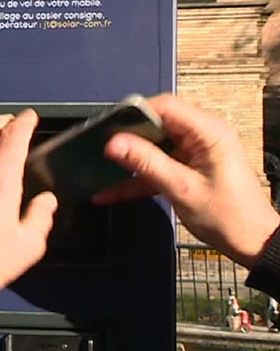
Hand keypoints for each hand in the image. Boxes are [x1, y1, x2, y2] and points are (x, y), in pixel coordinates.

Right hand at [93, 94, 279, 268]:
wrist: (252, 243)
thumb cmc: (226, 216)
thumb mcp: (182, 189)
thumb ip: (147, 163)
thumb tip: (112, 144)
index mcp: (207, 131)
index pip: (165, 107)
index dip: (134, 113)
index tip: (107, 127)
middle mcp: (200, 136)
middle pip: (156, 124)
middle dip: (126, 137)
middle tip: (96, 146)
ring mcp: (192, 153)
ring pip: (152, 147)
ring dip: (128, 160)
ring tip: (97, 166)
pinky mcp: (186, 169)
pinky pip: (156, 167)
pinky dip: (136, 179)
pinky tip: (109, 191)